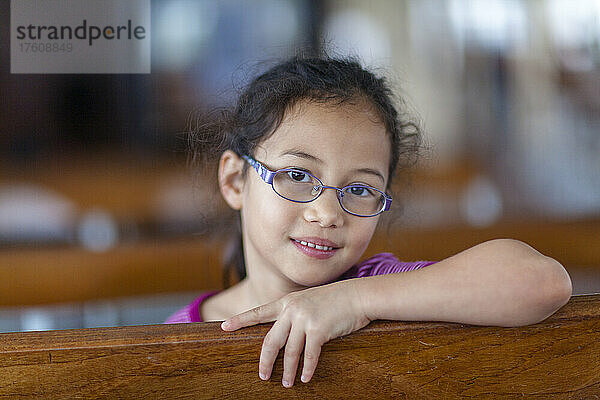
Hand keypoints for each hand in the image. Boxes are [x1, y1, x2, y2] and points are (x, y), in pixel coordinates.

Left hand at [220, 279, 371, 386]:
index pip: (259, 312)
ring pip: (290, 352)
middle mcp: (292, 309)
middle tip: (263, 376)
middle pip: (271, 340)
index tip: (224, 327)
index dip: (241, 320)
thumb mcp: (309, 300)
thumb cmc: (335, 300)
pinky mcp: (319, 329)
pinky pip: (309, 355)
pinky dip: (306, 369)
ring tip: (286, 383)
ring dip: (287, 371)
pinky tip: (305, 378)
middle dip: (265, 361)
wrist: (358, 295)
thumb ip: (293, 312)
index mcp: (287, 301)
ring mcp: (305, 319)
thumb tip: (282, 332)